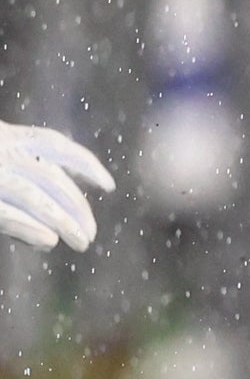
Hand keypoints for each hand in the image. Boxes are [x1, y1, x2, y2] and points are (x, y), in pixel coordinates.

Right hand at [0, 121, 111, 250]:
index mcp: (5, 136)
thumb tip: (50, 234)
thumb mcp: (0, 162)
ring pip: (36, 198)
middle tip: (90, 233)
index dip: (85, 164)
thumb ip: (22, 180)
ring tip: (82, 242)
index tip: (109, 186)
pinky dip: (29, 228)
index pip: (52, 144)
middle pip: (51, 178)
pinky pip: (7, 214)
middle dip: (77, 207)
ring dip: (64, 222)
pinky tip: (49, 241)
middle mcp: (0, 150)